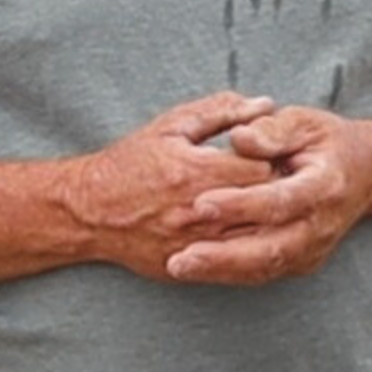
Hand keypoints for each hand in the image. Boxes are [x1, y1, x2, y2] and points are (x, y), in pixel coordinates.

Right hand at [60, 93, 279, 278]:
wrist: (89, 212)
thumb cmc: (131, 163)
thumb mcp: (172, 126)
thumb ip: (221, 111)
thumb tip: (266, 104)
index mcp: (196, 172)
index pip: (263, 168)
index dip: (275, 160)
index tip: (275, 155)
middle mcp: (198, 212)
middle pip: (265, 206)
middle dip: (277, 193)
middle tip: (281, 182)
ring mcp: (195, 244)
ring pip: (257, 239)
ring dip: (266, 223)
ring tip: (267, 207)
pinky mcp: (190, 268)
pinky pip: (237, 266)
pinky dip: (251, 249)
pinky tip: (250, 233)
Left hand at [155, 103, 371, 285]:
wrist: (365, 172)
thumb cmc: (325, 142)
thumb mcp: (303, 122)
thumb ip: (271, 130)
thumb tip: (238, 138)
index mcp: (325, 185)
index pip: (281, 200)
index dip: (241, 205)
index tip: (201, 203)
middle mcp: (322, 224)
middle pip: (272, 249)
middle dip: (224, 256)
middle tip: (180, 258)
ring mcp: (313, 248)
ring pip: (264, 268)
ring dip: (220, 270)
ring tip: (178, 266)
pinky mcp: (302, 261)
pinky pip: (262, 272)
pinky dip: (227, 273)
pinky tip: (195, 267)